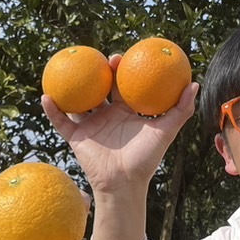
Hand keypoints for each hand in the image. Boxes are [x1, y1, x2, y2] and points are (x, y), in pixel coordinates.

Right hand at [43, 69, 196, 239]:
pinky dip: (52, 109)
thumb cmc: (146, 158)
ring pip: (77, 101)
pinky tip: (46, 95)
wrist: (124, 183)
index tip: (121, 56)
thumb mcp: (165, 131)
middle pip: (99, 88)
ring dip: (70, 85)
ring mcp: (90, 125)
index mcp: (125, 112)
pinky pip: (60, 121)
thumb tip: (193, 84)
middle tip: (98, 58)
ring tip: (68, 69)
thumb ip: (180, 110)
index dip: (120, 70)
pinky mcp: (76, 137)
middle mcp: (107, 116)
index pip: (121, 85)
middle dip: (97, 71)